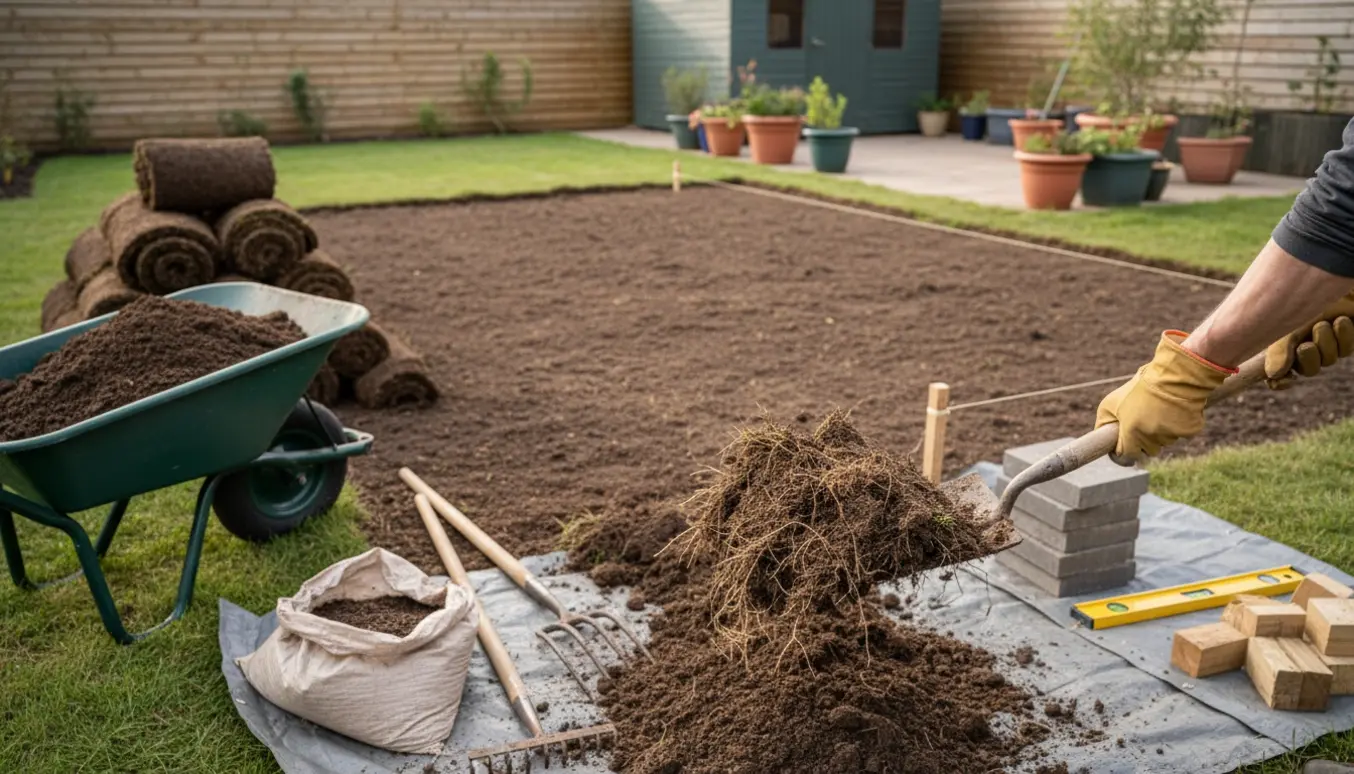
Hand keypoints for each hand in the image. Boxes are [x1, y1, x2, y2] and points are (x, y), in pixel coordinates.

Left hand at [1096, 331, 1234, 463]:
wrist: (1174, 375)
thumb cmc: (1140, 387)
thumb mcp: (1111, 402)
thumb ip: (1105, 422)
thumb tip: (1103, 436)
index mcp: (1131, 433)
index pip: (1127, 456)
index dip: (1124, 451)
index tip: (1123, 446)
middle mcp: (1152, 438)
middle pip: (1147, 450)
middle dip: (1143, 440)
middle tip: (1144, 421)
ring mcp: (1172, 435)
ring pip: (1165, 441)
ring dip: (1161, 430)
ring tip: (1159, 409)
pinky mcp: (1189, 431)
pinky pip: (1181, 433)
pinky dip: (1178, 424)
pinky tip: (1175, 409)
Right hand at [1264, 292, 1353, 388]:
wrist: (1333, 282)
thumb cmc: (1304, 297)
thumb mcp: (1287, 326)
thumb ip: (1279, 352)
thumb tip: (1273, 375)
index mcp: (1284, 343)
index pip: (1279, 373)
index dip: (1280, 381)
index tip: (1285, 379)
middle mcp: (1306, 345)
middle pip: (1308, 370)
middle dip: (1308, 359)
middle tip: (1305, 346)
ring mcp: (1328, 342)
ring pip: (1328, 359)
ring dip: (1326, 343)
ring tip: (1324, 323)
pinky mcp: (1348, 337)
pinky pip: (1346, 350)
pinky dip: (1344, 337)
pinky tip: (1342, 321)